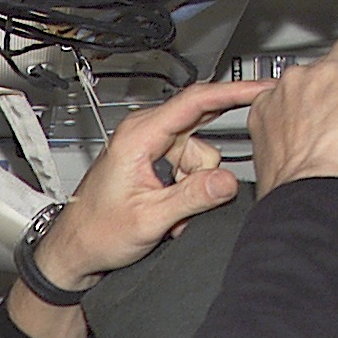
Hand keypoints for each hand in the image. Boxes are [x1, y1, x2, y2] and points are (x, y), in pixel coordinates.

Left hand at [25, 79, 267, 292]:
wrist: (75, 249)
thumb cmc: (96, 232)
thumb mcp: (149, 219)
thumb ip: (192, 198)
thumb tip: (227, 181)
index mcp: (138, 137)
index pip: (196, 101)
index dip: (234, 92)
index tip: (263, 87)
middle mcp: (143, 134)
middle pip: (201, 135)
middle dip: (203, 172)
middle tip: (188, 203)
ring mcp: (149, 147)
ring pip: (198, 156)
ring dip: (192, 187)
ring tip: (169, 214)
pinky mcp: (153, 161)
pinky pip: (188, 168)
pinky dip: (186, 191)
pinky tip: (169, 211)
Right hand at [246, 0, 337, 193]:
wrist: (313, 194)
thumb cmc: (295, 190)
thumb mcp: (277, 163)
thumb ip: (293, 146)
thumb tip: (311, 155)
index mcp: (271, 105)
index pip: (297, 86)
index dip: (316, 92)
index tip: (326, 103)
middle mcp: (298, 83)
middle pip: (330, 56)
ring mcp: (334, 76)